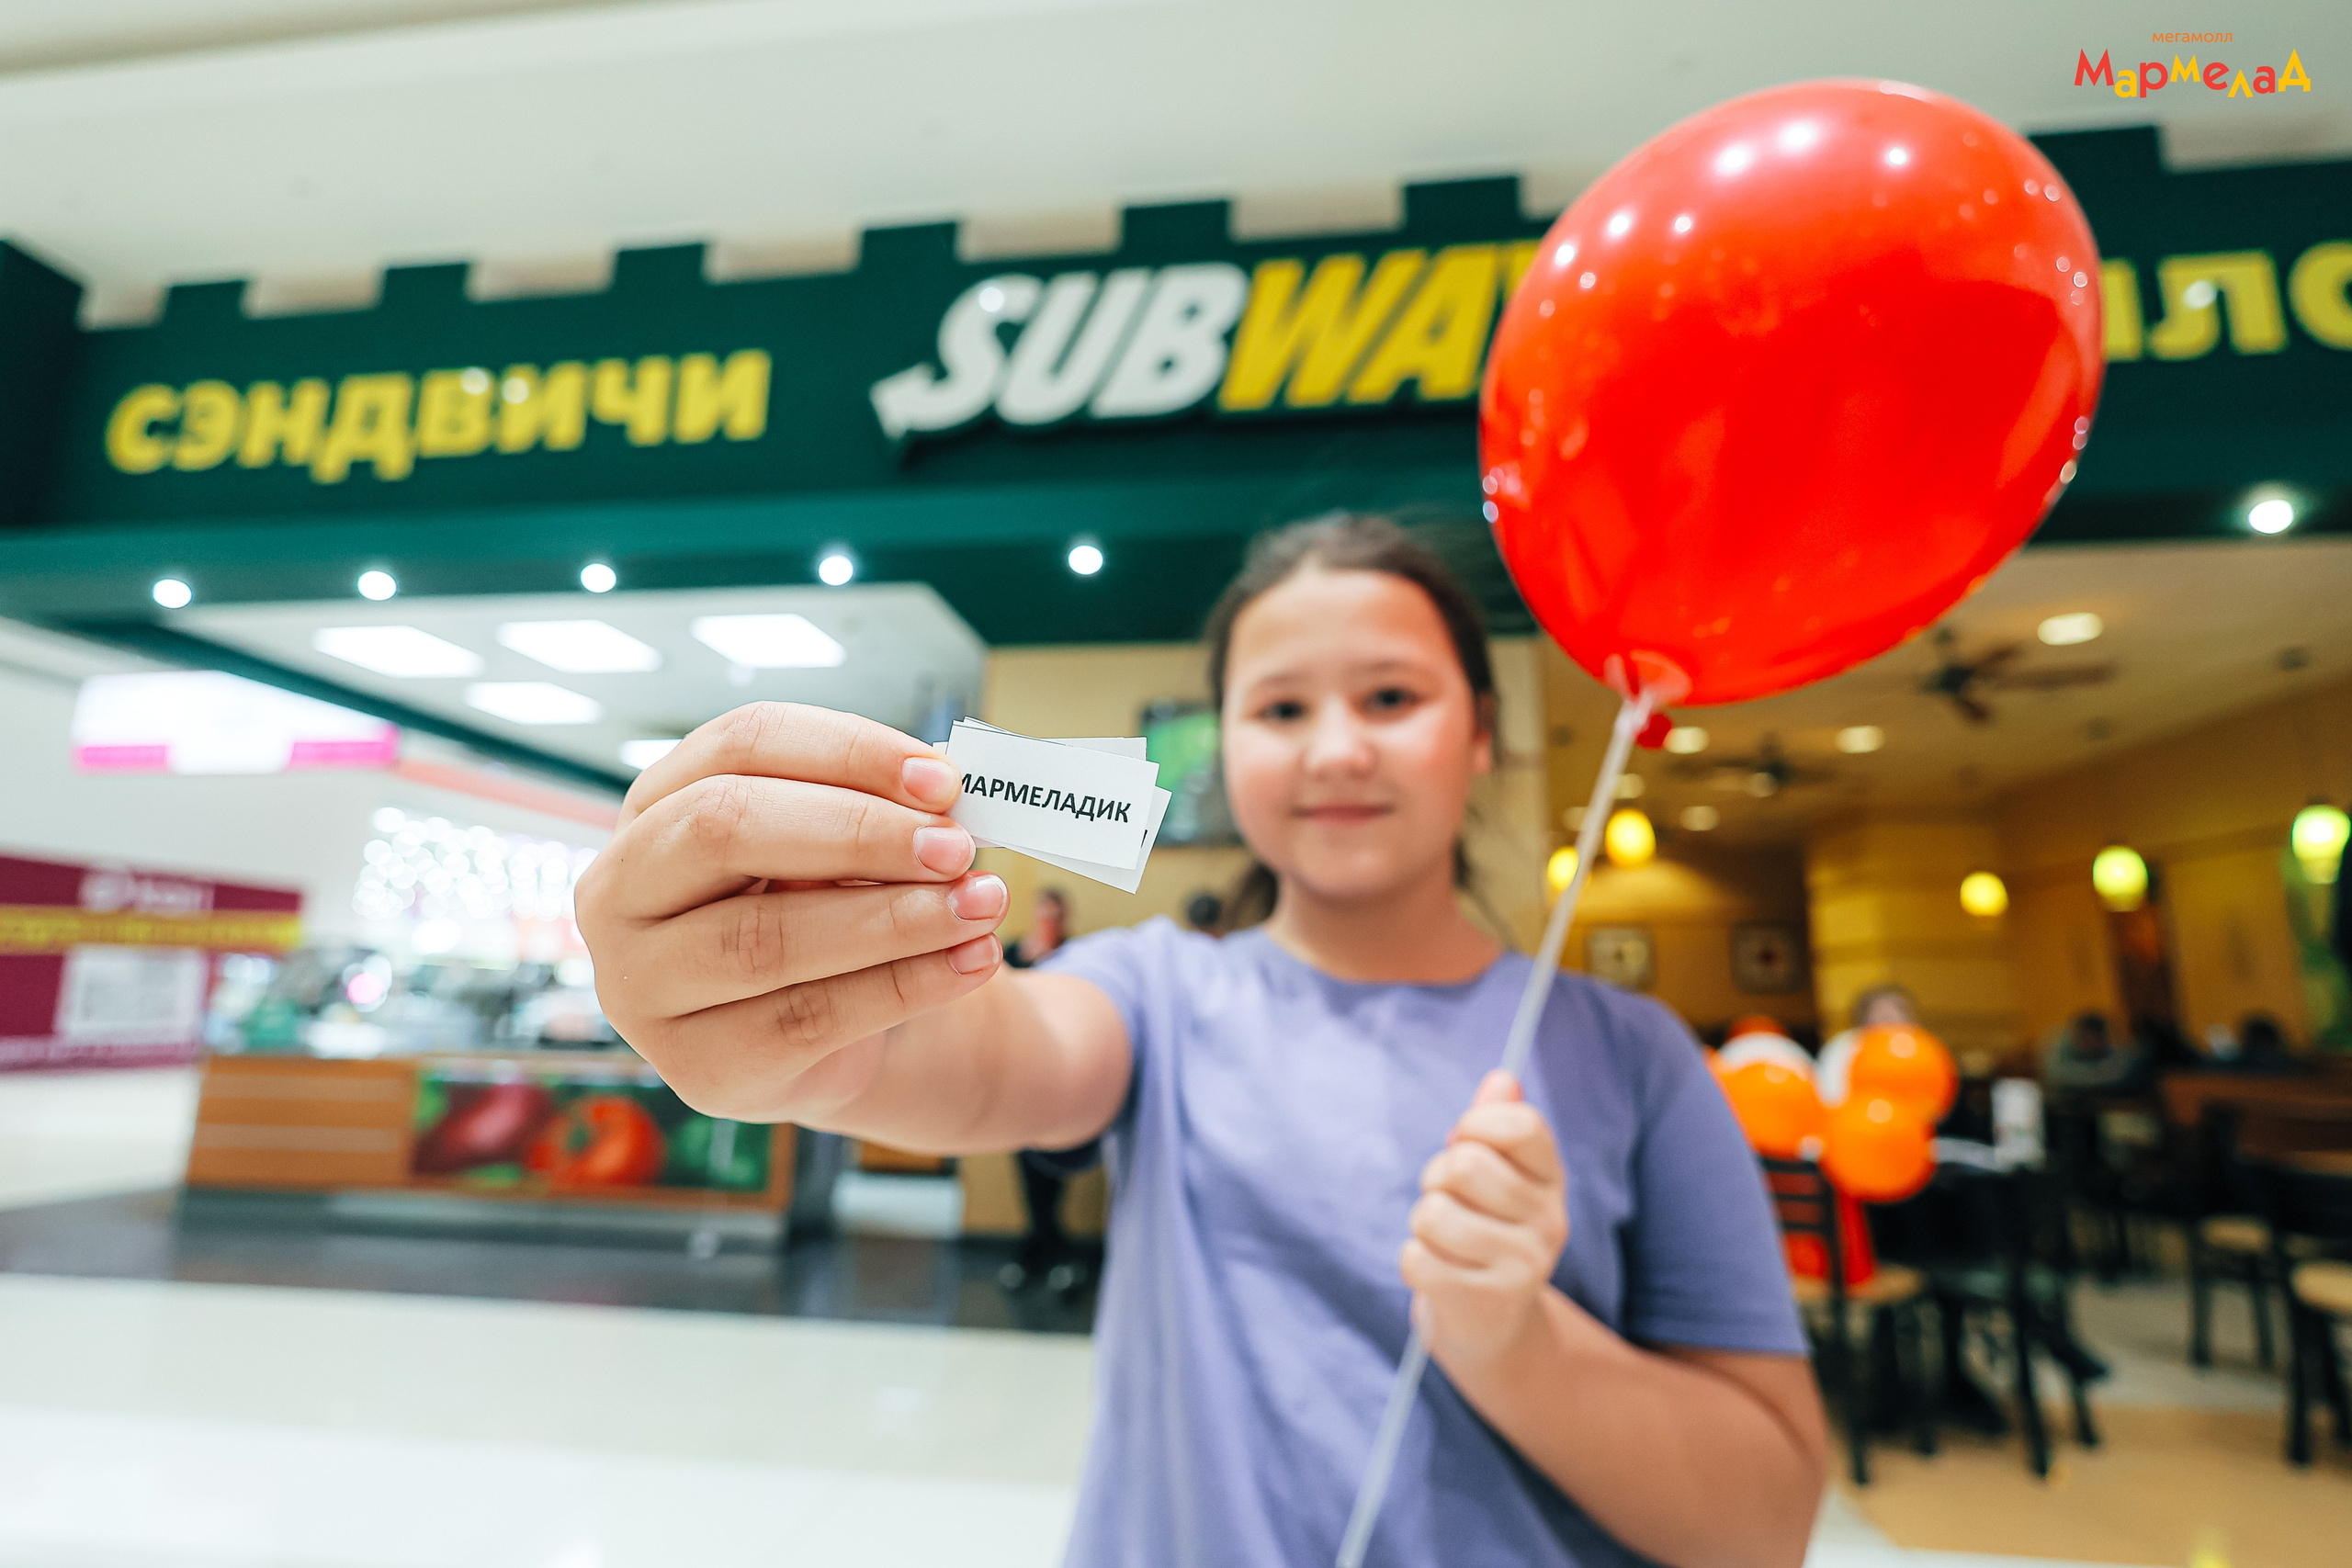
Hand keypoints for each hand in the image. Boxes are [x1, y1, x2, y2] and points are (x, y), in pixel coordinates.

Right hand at [573, 702, 1007, 1120]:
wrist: (835, 1034)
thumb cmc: (828, 910)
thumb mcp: (840, 848)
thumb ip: (873, 812)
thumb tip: (944, 795)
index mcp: (652, 807)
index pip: (740, 745)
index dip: (847, 752)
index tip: (943, 779)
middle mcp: (618, 891)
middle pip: (726, 830)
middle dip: (857, 832)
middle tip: (957, 846)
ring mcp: (641, 988)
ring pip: (765, 938)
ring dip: (893, 918)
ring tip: (981, 904)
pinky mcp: (700, 1067)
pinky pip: (807, 1019)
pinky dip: (903, 987)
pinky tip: (968, 964)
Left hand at [1400, 1070, 1569, 1369]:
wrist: (1494, 1329)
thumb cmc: (1484, 1234)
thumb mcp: (1497, 1179)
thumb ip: (1495, 1127)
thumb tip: (1502, 1077)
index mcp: (1551, 1182)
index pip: (1522, 1125)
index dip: (1475, 1124)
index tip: (1462, 1142)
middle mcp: (1549, 1222)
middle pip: (1464, 1165)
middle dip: (1435, 1180)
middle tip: (1448, 1203)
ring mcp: (1523, 1266)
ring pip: (1433, 1213)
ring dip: (1421, 1226)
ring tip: (1444, 1242)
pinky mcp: (1487, 1303)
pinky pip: (1416, 1259)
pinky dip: (1414, 1263)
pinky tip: (1440, 1275)